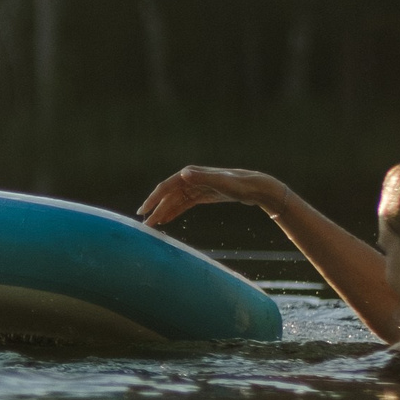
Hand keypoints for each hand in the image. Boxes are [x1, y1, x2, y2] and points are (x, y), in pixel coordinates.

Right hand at [135, 166, 285, 226]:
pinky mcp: (202, 194)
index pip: (166, 187)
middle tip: (145, 225)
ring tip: (153, 226)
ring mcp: (196, 187)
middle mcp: (190, 178)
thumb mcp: (222, 182)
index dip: (153, 199)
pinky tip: (167, 220)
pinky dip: (174, 211)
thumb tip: (183, 173)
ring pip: (174, 201)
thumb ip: (203, 178)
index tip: (143, 212)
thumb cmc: (240, 185)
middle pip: (168, 195)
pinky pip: (183, 204)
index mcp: (191, 174)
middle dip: (156, 209)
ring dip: (163, 212)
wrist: (256, 188)